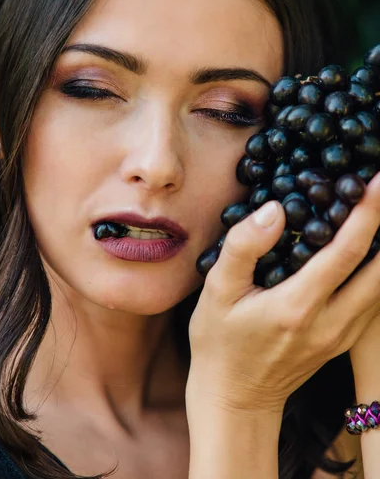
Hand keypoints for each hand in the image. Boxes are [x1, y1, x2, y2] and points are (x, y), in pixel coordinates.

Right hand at [186, 173, 379, 415]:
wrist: (234, 399)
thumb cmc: (219, 344)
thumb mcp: (216, 291)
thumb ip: (244, 247)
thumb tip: (275, 209)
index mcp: (298, 307)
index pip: (346, 252)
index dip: (368, 212)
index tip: (379, 180)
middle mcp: (330, 323)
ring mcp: (341, 336)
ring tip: (378, 214)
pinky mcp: (342, 341)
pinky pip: (373, 301)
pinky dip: (377, 270)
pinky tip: (370, 250)